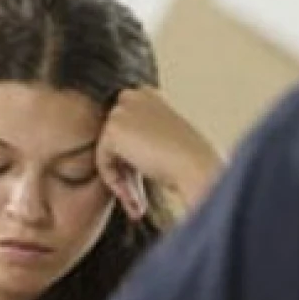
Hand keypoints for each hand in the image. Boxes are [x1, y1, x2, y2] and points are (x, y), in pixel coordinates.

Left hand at [97, 87, 220, 216]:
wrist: (195, 163)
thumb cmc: (190, 158)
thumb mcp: (166, 141)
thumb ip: (143, 142)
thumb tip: (122, 161)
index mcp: (149, 95)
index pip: (127, 129)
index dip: (132, 161)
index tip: (141, 184)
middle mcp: (134, 96)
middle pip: (117, 142)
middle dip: (127, 174)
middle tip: (138, 200)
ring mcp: (121, 111)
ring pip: (109, 153)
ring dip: (123, 181)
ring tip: (138, 204)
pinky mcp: (112, 129)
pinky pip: (103, 161)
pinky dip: (116, 181)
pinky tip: (133, 196)